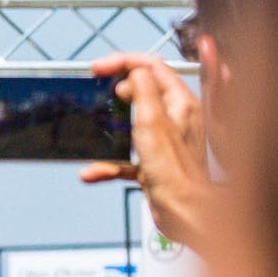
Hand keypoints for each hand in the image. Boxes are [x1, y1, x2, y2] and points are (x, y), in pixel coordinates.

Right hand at [84, 52, 213, 251]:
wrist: (185, 214)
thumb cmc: (175, 172)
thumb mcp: (152, 120)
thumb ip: (142, 89)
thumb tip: (133, 73)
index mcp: (180, 102)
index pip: (151, 66)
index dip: (123, 62)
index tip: (99, 69)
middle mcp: (175, 119)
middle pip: (142, 91)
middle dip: (116, 92)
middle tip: (100, 95)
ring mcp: (165, 142)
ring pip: (132, 125)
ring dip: (110, 129)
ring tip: (96, 129)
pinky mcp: (154, 165)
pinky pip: (125, 159)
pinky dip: (107, 164)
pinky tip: (91, 172)